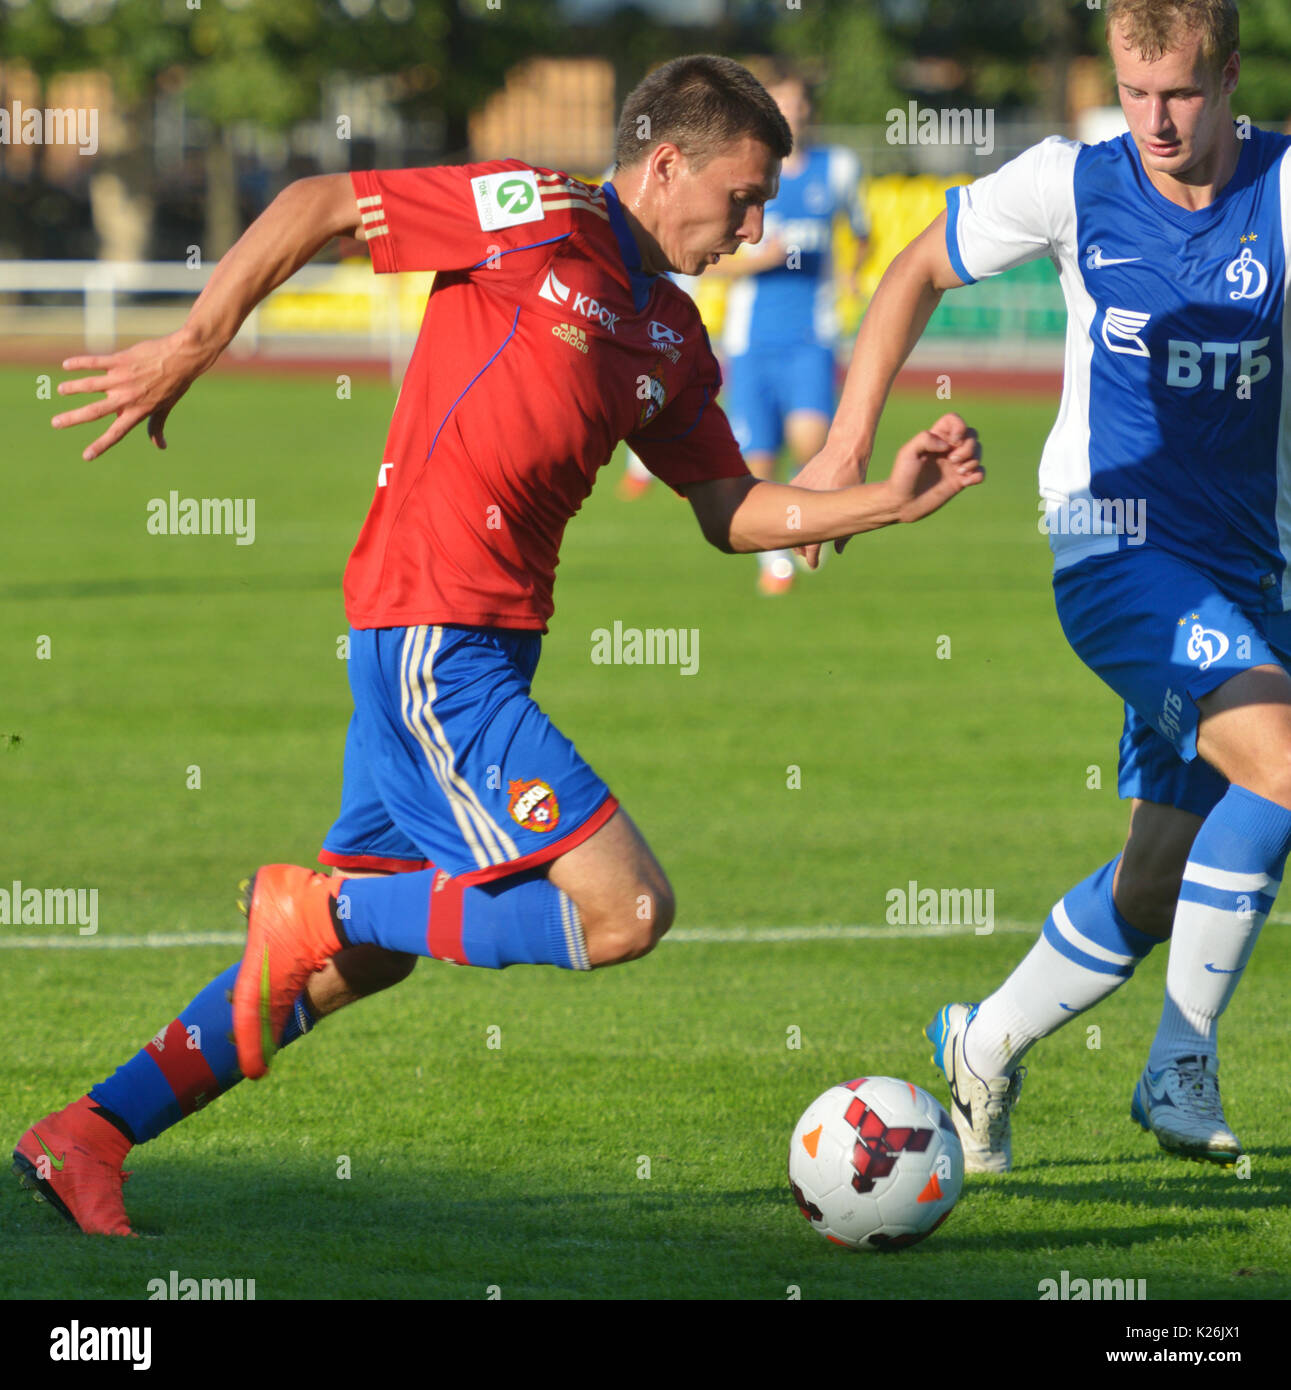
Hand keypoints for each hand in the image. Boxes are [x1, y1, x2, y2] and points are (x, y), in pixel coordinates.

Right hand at [52, 326, 217, 460]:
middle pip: (95, 411)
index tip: (86, 456)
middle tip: (55, 423)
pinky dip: (79, 363)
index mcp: (138, 411)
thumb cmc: (175, 384)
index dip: (101, 445)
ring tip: (61, 390)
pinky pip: (94, 362)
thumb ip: (156, 426)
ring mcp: (122, 379)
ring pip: (90, 385)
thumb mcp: (165, 408)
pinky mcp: (120, 361)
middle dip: (73, 418)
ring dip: (73, 388)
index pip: (116, 433)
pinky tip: (66, 365)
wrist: (182, 357)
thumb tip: (160, 446)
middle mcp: (127, 397)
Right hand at [791, 441, 870, 569]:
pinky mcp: (794, 483)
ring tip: (804, 538)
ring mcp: (796, 494)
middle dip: (801, 548)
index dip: (812, 559)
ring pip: (789, 521)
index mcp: (820, 517)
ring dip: (796, 531)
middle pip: (796, 537)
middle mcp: (804, 507)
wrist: (843, 450)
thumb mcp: (853, 506)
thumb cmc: (853, 477)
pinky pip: (788, 504)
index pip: (811, 548)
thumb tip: (838, 551)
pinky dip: (793, 514)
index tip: (814, 566)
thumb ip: (845, 532)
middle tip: (808, 554)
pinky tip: (799, 516)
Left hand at [885, 412, 983, 522]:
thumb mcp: (907, 453)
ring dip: (973, 460)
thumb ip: (925, 439)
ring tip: (959, 472)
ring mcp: (955, 466)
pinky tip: (965, 481)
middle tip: (952, 460)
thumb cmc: (902, 477)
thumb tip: (948, 445)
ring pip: (978, 452)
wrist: (903, 504)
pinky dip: (978, 475)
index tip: (952, 441)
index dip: (959, 426)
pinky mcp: (960, 482)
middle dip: (968, 446)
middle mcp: (947, 450)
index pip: (954, 420)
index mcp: (935, 439)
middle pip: (972, 435)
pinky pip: (980, 473)